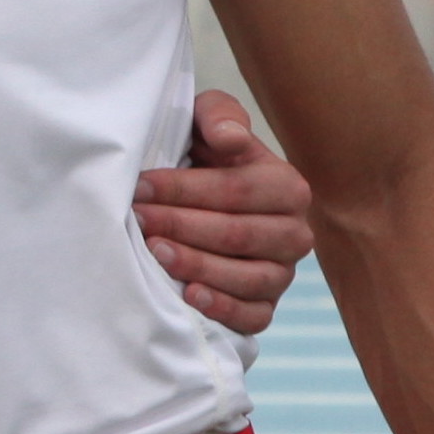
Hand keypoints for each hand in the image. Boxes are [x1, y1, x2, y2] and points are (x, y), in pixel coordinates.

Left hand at [129, 86, 312, 335]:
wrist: (198, 199)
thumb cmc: (203, 156)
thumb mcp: (208, 122)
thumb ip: (220, 117)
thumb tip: (229, 139)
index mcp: (287, 187)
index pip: (237, 191)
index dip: (186, 189)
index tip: (141, 186)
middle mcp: (295, 233)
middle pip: (238, 235)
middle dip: (182, 226)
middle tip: (138, 219)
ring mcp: (282, 274)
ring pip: (246, 277)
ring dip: (196, 265)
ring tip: (154, 252)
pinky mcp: (266, 306)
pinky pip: (253, 317)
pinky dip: (222, 308)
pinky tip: (189, 295)